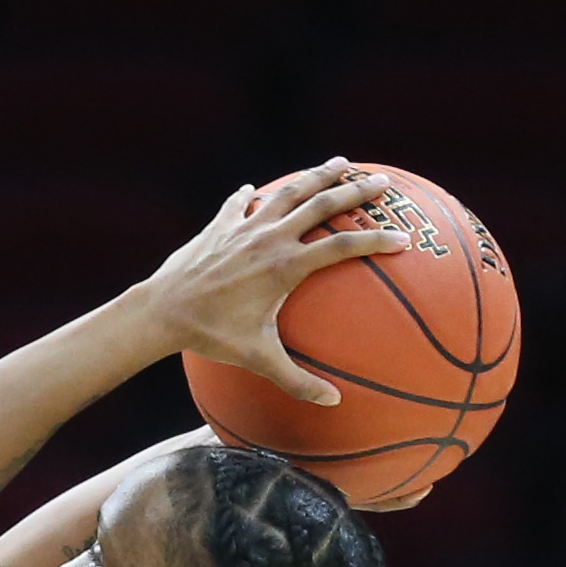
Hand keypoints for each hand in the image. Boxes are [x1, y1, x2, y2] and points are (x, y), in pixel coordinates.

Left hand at [142, 159, 411, 406]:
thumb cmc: (211, 338)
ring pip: (289, 191)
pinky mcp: (220, 224)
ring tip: (340, 164)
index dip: (376, 242)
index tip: (403, 240)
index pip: (343, 246)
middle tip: (384, 181)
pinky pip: (240, 203)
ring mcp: (244, 225)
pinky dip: (251, 196)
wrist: (162, 312)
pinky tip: (254, 192)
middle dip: (357, 190)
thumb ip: (297, 380)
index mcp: (287, 266)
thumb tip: (333, 402)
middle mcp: (270, 237)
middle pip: (324, 203)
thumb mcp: (258, 360)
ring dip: (317, 175)